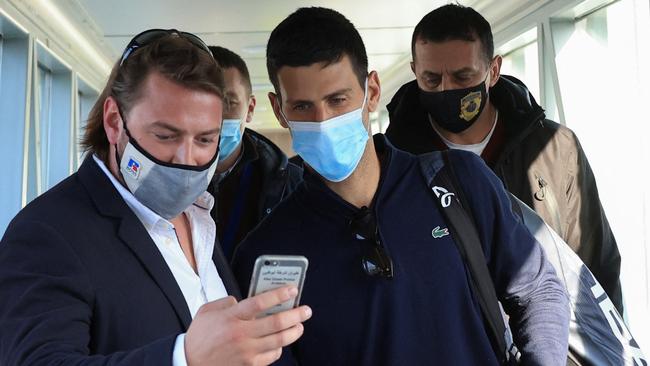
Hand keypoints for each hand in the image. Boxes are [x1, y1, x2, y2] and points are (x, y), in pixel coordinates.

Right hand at [184, 286, 311, 365]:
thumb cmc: (199, 336)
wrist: (189, 363)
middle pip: (276, 323)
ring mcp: (246, 351)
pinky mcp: (248, 365)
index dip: (279, 294)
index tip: (292, 289)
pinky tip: (282, 342)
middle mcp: (241, 334)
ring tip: (300, 325)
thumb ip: (227, 302)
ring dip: (294, 332)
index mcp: (231, 317)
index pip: (260, 302)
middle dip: (296, 315)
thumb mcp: (207, 311)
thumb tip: (242, 300)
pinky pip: (272, 356)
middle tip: (306, 310)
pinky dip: (280, 348)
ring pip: (279, 341)